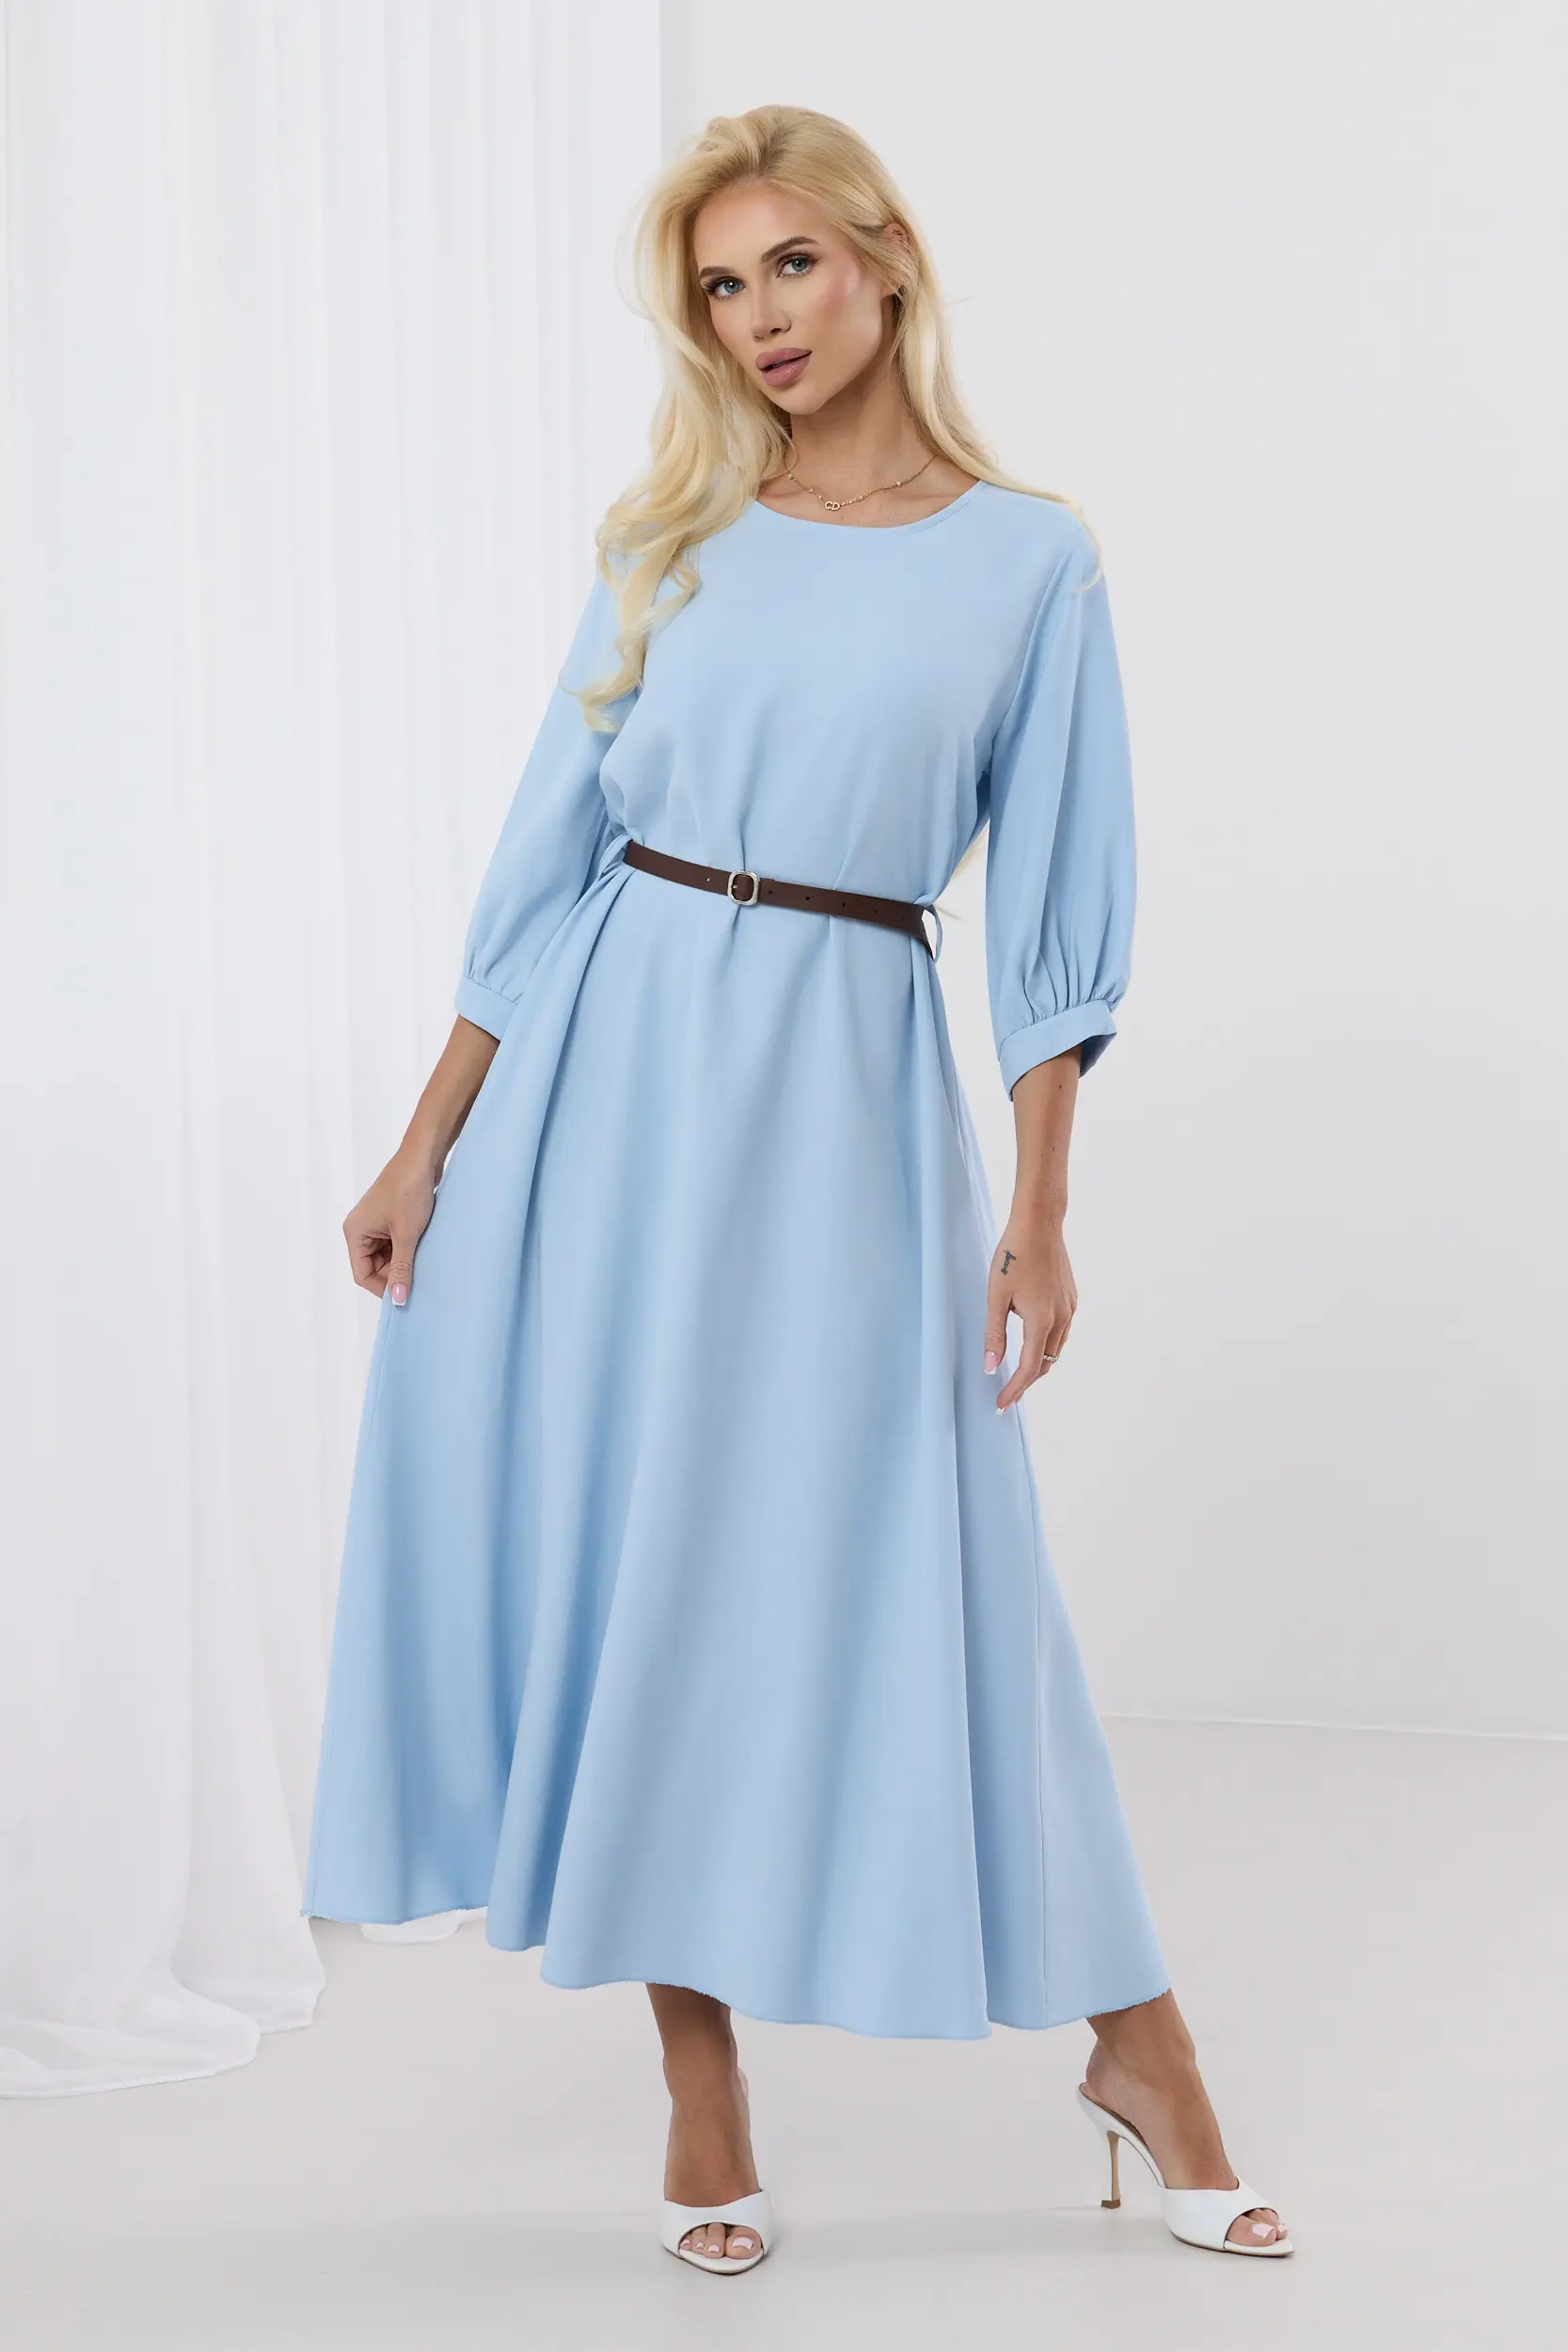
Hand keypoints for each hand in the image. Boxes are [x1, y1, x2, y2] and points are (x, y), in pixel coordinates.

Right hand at [343, 1150, 436, 1304]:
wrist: (423, 1157)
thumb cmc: (409, 1190)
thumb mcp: (406, 1235)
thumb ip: (401, 1268)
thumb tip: (398, 1299)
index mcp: (354, 1233)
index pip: (362, 1274)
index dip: (382, 1288)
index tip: (404, 1297)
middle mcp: (361, 1229)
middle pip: (374, 1267)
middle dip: (395, 1274)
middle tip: (419, 1281)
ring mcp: (376, 1224)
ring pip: (387, 1256)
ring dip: (404, 1262)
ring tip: (423, 1263)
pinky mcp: (390, 1219)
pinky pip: (395, 1244)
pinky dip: (408, 1250)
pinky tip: (423, 1250)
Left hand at [984, 1211, 1076, 1411]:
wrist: (1040, 1224)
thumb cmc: (1013, 1256)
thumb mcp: (996, 1296)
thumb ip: (994, 1334)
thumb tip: (990, 1366)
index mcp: (1041, 1320)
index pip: (1028, 1368)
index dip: (1014, 1389)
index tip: (1001, 1404)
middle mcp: (1061, 1318)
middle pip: (1045, 1364)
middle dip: (1025, 1383)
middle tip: (1006, 1396)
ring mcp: (1070, 1308)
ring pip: (1055, 1350)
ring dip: (1037, 1365)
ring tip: (1017, 1376)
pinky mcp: (1072, 1299)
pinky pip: (1061, 1333)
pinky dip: (1046, 1346)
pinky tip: (1033, 1345)